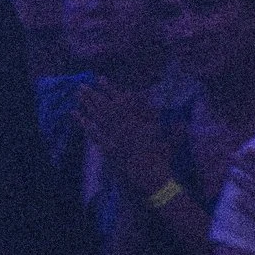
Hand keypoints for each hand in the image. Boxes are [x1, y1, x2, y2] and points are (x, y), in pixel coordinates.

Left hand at [75, 80, 174, 197]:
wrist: (151, 176)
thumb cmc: (161, 159)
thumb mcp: (169, 141)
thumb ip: (173, 128)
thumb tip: (180, 118)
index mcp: (138, 122)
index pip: (122, 101)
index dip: (111, 89)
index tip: (101, 78)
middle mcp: (125, 127)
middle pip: (106, 107)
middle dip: (94, 94)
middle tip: (82, 85)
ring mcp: (115, 137)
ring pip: (98, 117)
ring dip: (87, 104)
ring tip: (77, 94)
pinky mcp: (107, 147)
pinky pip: (93, 132)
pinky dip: (83, 122)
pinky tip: (74, 114)